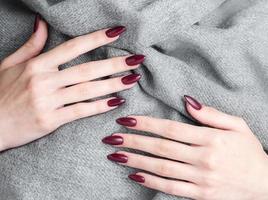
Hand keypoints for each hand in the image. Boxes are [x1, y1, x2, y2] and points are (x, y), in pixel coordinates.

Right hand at [0, 15, 144, 150]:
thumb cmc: (0, 93)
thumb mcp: (11, 64)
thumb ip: (31, 45)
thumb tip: (42, 24)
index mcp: (37, 64)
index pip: (73, 47)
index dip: (97, 39)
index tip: (117, 33)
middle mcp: (44, 80)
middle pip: (87, 69)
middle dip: (115, 63)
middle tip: (137, 59)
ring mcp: (47, 100)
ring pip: (88, 89)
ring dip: (114, 84)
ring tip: (133, 79)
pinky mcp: (50, 120)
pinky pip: (80, 111)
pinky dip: (100, 106)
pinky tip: (117, 102)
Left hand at [102, 95, 267, 199]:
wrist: (265, 184)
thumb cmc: (249, 151)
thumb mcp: (237, 125)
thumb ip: (210, 114)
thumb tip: (187, 101)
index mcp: (211, 138)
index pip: (171, 128)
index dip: (146, 124)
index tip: (127, 120)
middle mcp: (204, 158)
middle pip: (161, 147)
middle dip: (134, 141)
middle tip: (112, 137)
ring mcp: (201, 178)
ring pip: (162, 168)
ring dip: (136, 161)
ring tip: (116, 155)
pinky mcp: (200, 194)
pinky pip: (171, 187)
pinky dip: (151, 182)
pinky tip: (134, 176)